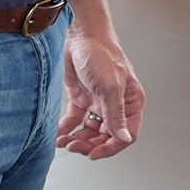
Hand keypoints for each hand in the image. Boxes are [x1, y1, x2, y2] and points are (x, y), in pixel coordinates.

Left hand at [56, 30, 143, 158]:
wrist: (79, 36)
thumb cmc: (101, 54)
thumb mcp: (111, 87)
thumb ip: (116, 115)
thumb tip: (124, 139)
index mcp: (131, 102)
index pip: (126, 134)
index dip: (111, 147)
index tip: (94, 154)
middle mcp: (116, 105)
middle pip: (106, 137)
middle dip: (90, 145)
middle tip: (74, 146)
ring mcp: (98, 103)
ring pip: (90, 132)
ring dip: (78, 140)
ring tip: (64, 142)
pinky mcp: (81, 100)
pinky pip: (75, 122)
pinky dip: (66, 130)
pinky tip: (58, 135)